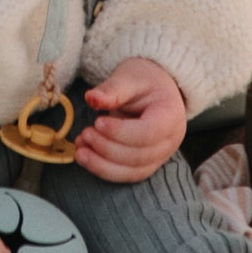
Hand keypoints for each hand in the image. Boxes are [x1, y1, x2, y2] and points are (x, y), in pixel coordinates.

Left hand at [76, 57, 186, 182]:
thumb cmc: (145, 80)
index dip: (120, 132)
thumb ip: (112, 89)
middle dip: (107, 148)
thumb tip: (91, 98)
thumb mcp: (129, 77)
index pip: (148, 133)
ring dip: (102, 164)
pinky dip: (103, 169)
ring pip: (132, 172)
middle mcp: (170, 140)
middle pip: (139, 156)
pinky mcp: (147, 165)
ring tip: (80, 150)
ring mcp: (161, 156)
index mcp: (171, 115)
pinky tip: (85, 156)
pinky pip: (126, 175)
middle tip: (85, 133)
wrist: (155, 89)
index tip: (98, 121)